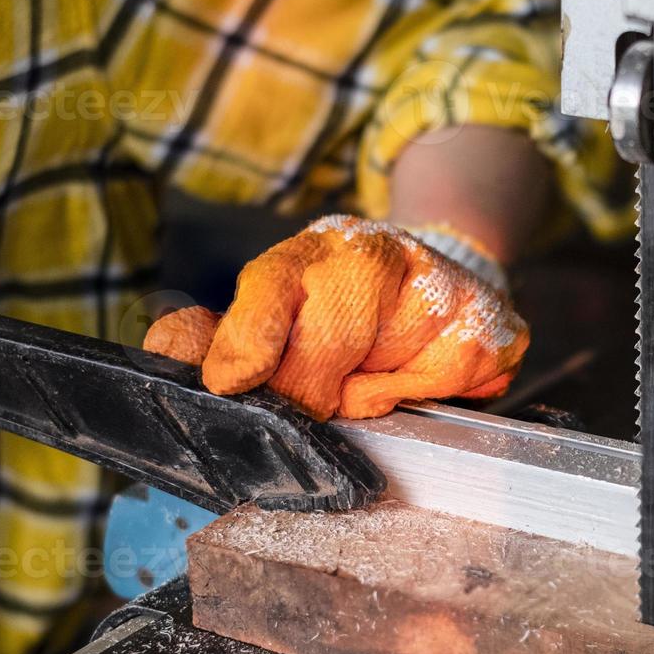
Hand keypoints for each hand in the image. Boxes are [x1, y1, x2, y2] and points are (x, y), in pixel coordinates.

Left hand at [145, 216, 528, 420]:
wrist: (444, 274)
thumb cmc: (350, 306)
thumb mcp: (281, 307)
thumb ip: (224, 333)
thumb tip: (165, 346)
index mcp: (311, 253)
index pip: (273, 284)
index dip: (251, 334)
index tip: (232, 381)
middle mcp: (374, 253)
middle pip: (330, 341)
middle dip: (312, 390)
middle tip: (315, 400)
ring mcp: (437, 281)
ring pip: (390, 371)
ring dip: (372, 394)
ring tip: (372, 373)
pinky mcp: (488, 318)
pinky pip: (446, 380)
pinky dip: (426, 391)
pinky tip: (419, 368)